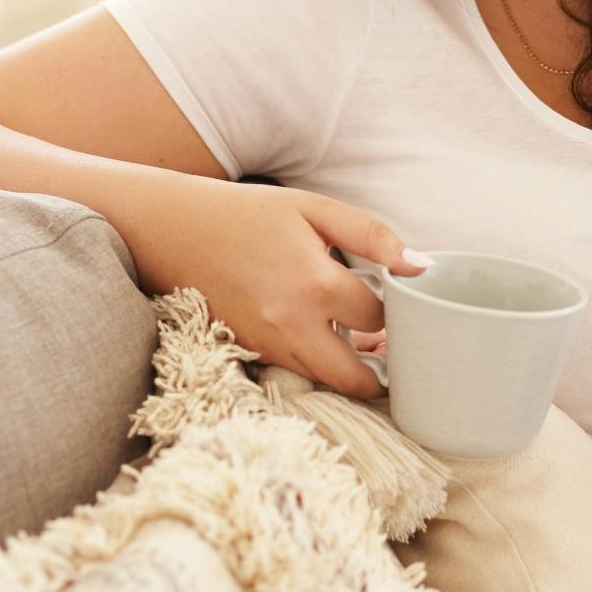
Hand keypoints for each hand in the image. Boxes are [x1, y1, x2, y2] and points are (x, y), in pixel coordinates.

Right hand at [128, 175, 425, 401]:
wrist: (172, 231)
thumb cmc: (246, 214)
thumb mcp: (313, 209)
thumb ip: (371, 236)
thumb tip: (419, 266)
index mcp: (315, 283)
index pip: (379, 319)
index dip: (394, 312)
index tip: (394, 299)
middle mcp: (291, 325)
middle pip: (357, 379)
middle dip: (380, 368)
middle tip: (389, 346)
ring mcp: (267, 346)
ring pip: (326, 381)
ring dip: (348, 369)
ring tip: (358, 340)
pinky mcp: (249, 354)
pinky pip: (296, 372)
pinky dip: (315, 362)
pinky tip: (318, 333)